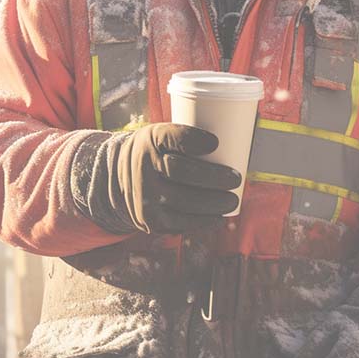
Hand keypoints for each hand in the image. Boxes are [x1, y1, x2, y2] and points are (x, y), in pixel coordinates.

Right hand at [72, 123, 239, 234]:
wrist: (120, 177)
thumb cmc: (158, 152)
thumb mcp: (163, 135)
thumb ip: (190, 139)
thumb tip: (237, 144)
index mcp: (151, 139)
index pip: (173, 137)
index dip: (194, 139)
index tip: (216, 142)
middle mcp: (144, 166)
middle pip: (182, 172)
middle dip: (214, 177)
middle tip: (236, 179)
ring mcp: (145, 195)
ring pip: (184, 201)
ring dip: (214, 203)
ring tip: (233, 201)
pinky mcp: (150, 220)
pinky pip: (181, 223)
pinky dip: (204, 221)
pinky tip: (219, 218)